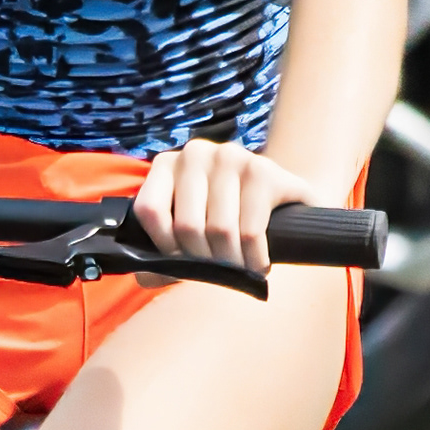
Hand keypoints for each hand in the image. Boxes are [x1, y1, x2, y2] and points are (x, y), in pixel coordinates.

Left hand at [132, 139, 322, 275]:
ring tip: (241, 269)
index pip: (149, 211)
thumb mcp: (192, 231)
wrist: (284, 199)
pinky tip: (259, 264)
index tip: (185, 263)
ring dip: (232, 263)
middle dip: (204, 261)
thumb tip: (145, 277)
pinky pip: (251, 231)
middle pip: (187, 225)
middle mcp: (195, 153)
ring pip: (220, 230)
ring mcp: (230, 156)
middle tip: (221, 270)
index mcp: (166, 164)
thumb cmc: (229, 217)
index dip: (165, 247)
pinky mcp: (264, 170)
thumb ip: (164, 254)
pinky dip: (255, 259)